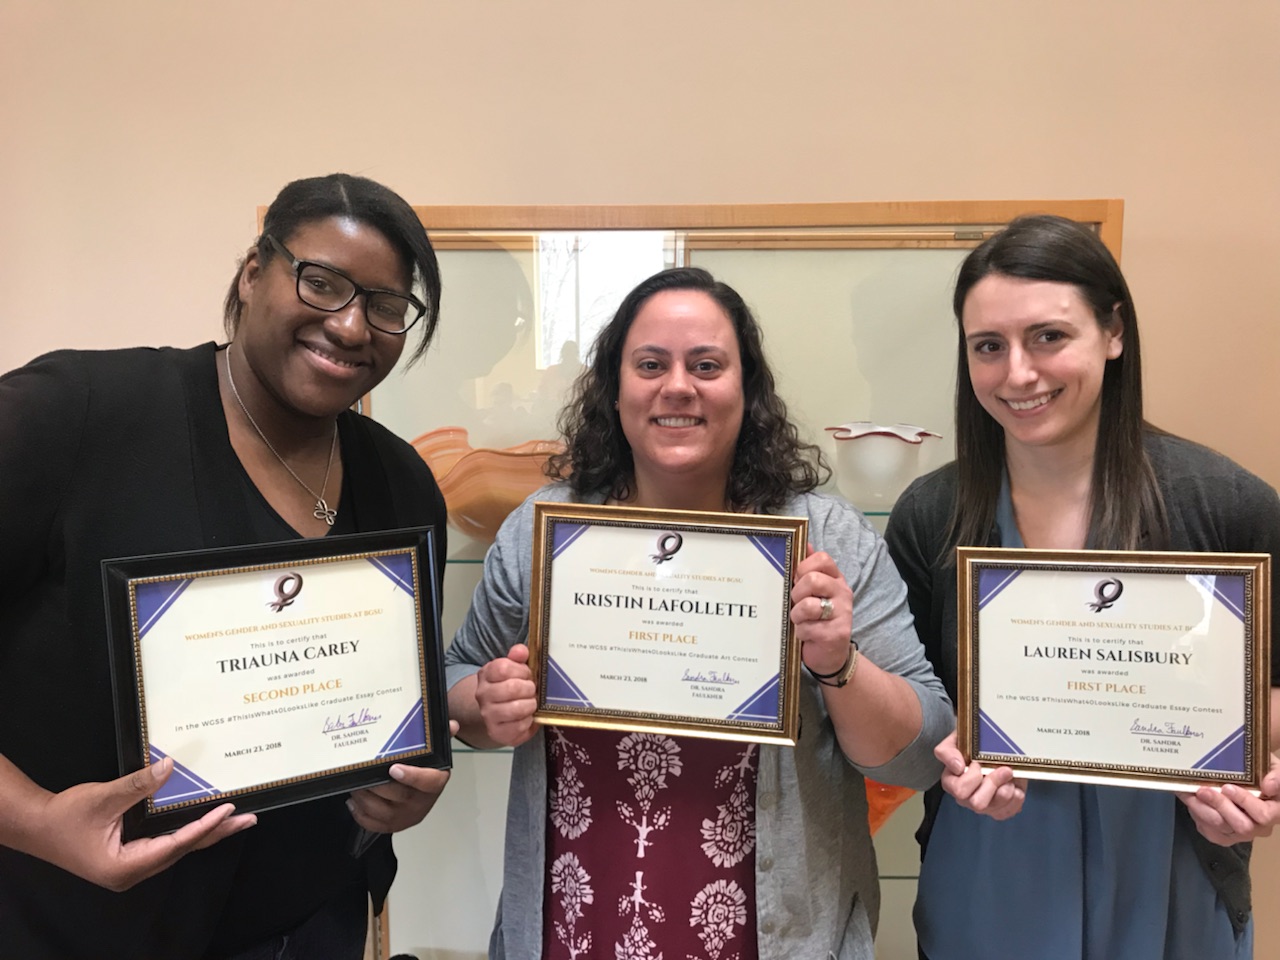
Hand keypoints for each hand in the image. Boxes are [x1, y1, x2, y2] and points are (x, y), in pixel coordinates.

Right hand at [30, 758, 255, 891]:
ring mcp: (131, 867)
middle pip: (183, 849)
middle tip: (249, 819)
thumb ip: (138, 785)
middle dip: (217, 833)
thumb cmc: (64, 817)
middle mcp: (132, 872)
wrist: (36, 827)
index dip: (204, 827)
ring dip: (206, 833)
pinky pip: (166, 844)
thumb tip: (169, 766)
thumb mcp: (103, 797)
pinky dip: (187, 832)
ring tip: (236, 820)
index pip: (176, 844)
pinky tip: (204, 822)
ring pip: (177, 848)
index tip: (229, 810)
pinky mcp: (130, 857)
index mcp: (125, 867)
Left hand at [348, 720, 458, 832]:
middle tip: (362, 774)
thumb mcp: (434, 753)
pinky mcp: (394, 826)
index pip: (428, 782)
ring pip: (383, 812)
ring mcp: (407, 816)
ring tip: (356, 785)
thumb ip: (441, 738)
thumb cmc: (426, 771)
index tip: (394, 768)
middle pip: (400, 797)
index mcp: (435, 782)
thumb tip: (452, 724)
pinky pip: (374, 825)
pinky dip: (360, 815)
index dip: (411, 776)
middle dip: (377, 786)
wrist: (423, 794)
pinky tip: (353, 802)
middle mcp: (422, 802)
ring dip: (365, 799)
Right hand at [475, 643, 538, 746]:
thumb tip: (521, 650)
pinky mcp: (496, 732)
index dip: (521, 670)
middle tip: (532, 690)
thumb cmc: (511, 686)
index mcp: (486, 674)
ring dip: (530, 705)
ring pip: (516, 708)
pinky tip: (527, 716)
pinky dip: (529, 721)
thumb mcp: (514, 667)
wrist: (499, 714)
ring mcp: (488, 714)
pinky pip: (519, 726)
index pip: (504, 667)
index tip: (527, 674)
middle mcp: (482, 694)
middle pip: (512, 688)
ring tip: (531, 702)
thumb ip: (518, 656)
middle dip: (529, 688)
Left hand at [791, 545, 854, 677]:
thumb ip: (808, 569)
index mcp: (835, 580)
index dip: (804, 567)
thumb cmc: (816, 620)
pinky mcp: (836, 634)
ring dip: (796, 615)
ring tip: (801, 621)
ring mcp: (842, 614)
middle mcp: (843, 593)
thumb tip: (804, 543)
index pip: (822, 559)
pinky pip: (807, 628)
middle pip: (812, 579)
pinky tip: (807, 636)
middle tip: (797, 603)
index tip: (797, 579)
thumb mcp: (812, 593)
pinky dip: (800, 633)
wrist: (830, 655)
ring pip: (808, 605)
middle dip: (796, 593)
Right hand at [935, 731, 1025, 819]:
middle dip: (993, 783)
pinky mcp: (999, 810)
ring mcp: (983, 807)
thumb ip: (948, 752)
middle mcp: (965, 799)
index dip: (972, 776)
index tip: (978, 762)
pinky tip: (1013, 784)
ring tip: (1009, 773)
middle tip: (1001, 768)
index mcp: (951, 783)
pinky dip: (1016, 796)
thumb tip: (957, 767)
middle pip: (978, 803)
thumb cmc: (972, 745)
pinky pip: (1010, 810)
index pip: (959, 790)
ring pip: (997, 806)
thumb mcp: (956, 741)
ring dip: (1007, 787)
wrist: (992, 747)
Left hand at [1180, 754, 1279, 845]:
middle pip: (1243, 826)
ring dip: (1204, 811)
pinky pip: (1211, 833)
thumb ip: (1275, 775)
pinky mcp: (1226, 836)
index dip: (1245, 802)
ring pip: (1223, 829)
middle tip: (1204, 790)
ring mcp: (1244, 833)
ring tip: (1193, 793)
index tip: (1227, 787)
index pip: (1264, 814)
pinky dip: (1198, 816)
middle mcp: (1262, 826)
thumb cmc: (1259, 772)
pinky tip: (1192, 801)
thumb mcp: (1270, 767)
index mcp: (1276, 810)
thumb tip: (1268, 786)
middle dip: (1220, 806)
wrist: (1244, 778)